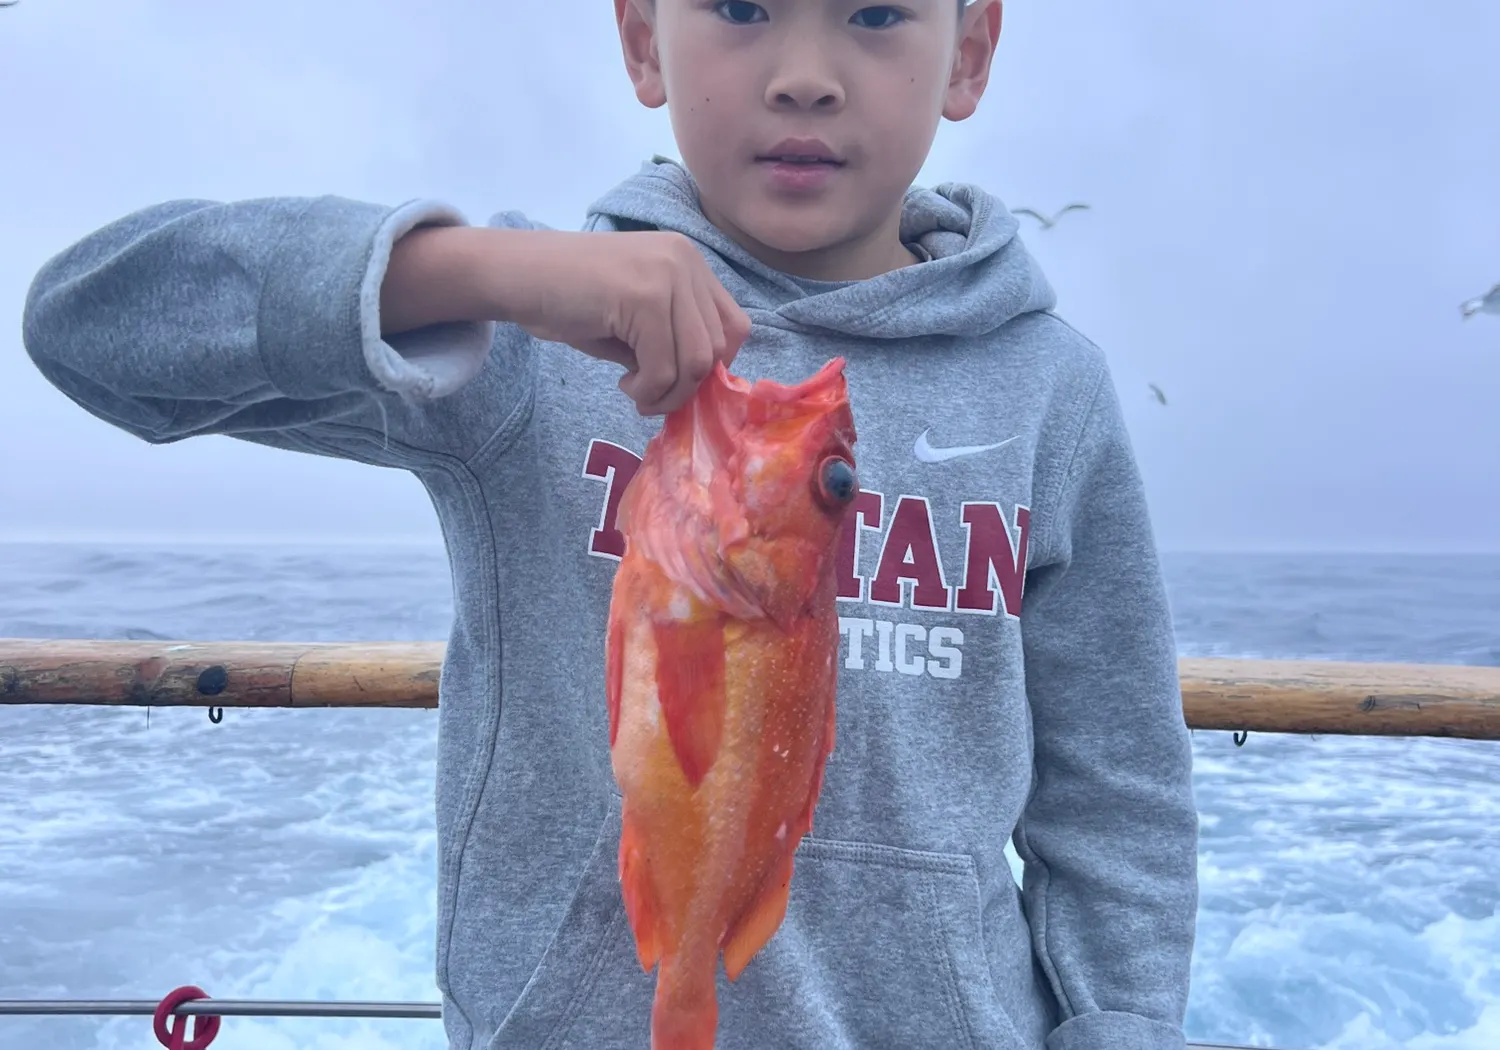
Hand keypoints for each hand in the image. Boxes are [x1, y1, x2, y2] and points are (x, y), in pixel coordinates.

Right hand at [495, 230, 751, 414]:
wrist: (515, 274)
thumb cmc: (568, 300)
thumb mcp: (635, 320)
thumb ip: (672, 342)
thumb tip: (701, 389)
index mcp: (688, 262)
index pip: (734, 326)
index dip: (714, 367)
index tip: (678, 383)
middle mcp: (686, 261)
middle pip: (719, 347)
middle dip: (689, 386)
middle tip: (651, 397)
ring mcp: (667, 275)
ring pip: (697, 361)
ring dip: (668, 393)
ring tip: (637, 392)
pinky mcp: (645, 296)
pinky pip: (664, 366)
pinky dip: (648, 389)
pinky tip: (623, 382)